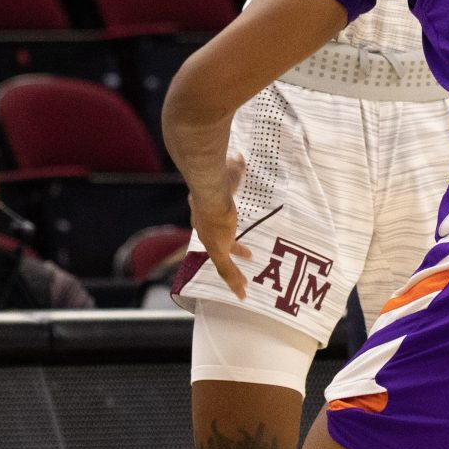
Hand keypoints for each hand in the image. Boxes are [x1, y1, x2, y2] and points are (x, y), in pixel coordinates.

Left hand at [188, 153, 250, 297]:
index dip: (221, 227)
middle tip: (244, 255)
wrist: (210, 191)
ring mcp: (210, 241)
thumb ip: (233, 166)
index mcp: (203, 211)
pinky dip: (234, 282)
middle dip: (229, 250)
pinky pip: (226, 270)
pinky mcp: (218, 250)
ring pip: (221, 261)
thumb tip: (237, 157)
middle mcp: (204, 228)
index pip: (211, 222)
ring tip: (243, 285)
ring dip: (232, 274)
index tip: (227, 226)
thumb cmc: (219, 178)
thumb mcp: (228, 173)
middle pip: (216, 244)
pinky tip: (242, 292)